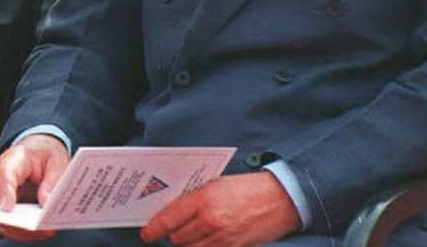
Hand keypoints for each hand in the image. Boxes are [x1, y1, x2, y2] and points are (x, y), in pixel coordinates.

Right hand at [0, 134, 69, 240]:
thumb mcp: (57, 161)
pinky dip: (22, 230)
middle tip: (35, 228)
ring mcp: (0, 191)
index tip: (8, 209)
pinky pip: (7, 221)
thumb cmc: (45, 153)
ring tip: (43, 231)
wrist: (40, 148)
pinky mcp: (6, 204)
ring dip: (18, 229)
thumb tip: (45, 203)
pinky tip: (41, 230)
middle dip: (10, 220)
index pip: (3, 176)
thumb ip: (52, 181)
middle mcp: (0, 176)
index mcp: (13, 160)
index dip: (4, 193)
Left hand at [140, 172, 300, 246]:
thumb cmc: (247, 188)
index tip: (146, 234)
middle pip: (178, 238)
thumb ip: (193, 199)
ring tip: (189, 236)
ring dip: (187, 244)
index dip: (154, 229)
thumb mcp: (215, 185)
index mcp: (203, 200)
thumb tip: (174, 212)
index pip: (169, 219)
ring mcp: (223, 238)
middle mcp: (211, 221)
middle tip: (172, 230)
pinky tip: (205, 242)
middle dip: (172, 235)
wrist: (280, 199)